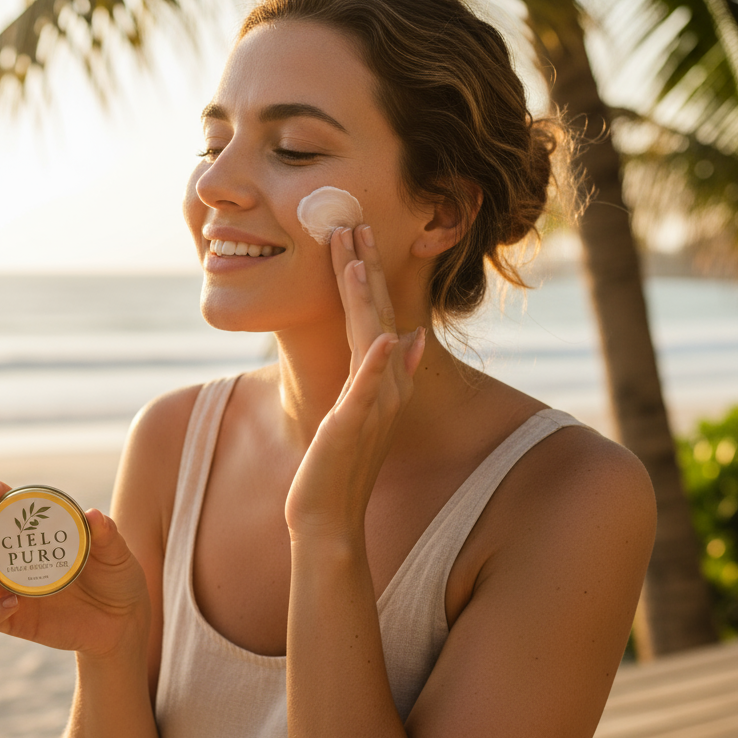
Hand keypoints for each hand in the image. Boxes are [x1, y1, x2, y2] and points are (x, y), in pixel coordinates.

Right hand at [0, 480, 149, 656]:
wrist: (123, 621)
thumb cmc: (116, 576)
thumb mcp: (117, 553)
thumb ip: (106, 534)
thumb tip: (92, 515)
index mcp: (32, 530)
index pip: (0, 504)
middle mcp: (12, 556)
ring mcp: (8, 588)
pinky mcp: (12, 619)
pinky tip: (12, 604)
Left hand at [284, 224, 424, 538]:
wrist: (328, 516)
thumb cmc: (339, 465)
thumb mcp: (359, 410)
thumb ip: (385, 372)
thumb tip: (409, 336)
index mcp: (382, 379)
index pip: (377, 314)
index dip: (367, 273)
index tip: (356, 232)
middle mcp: (385, 387)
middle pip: (377, 315)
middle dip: (365, 269)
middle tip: (353, 221)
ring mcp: (373, 406)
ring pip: (372, 341)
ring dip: (367, 300)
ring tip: (358, 259)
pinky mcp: (355, 427)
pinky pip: (368, 390)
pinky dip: (378, 363)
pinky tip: (386, 336)